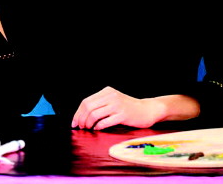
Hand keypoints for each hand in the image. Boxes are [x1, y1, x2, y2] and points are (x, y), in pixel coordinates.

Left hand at [72, 87, 200, 129]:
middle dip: (81, 119)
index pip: (86, 101)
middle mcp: (111, 95)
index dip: (78, 113)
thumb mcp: (113, 101)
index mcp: (107, 91)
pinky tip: (97, 130)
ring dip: (88, 124)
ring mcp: (117, 105)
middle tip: (80, 127)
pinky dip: (98, 127)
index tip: (75, 122)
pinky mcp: (122, 115)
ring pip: (95, 114)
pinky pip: (105, 122)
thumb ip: (101, 105)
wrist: (147, 110)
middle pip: (88, 107)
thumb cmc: (128, 108)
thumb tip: (82, 117)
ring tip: (89, 129)